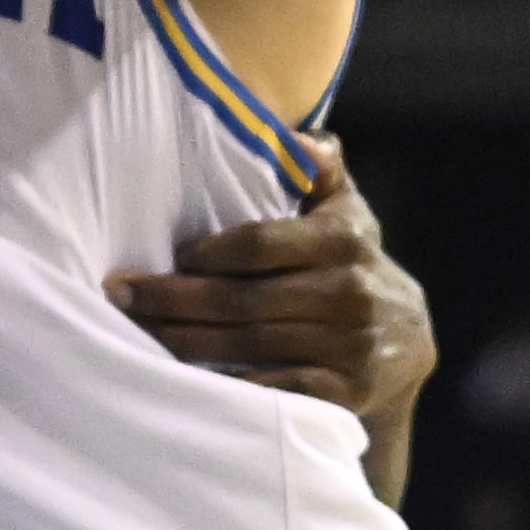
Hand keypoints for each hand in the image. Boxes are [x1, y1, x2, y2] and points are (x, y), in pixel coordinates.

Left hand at [104, 151, 432, 418]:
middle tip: (119, 294)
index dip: (207, 252)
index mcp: (345, 240)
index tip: (168, 255)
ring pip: (247, 346)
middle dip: (173, 299)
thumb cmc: (352, 261)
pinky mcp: (343, 392)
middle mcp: (350, 292)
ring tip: (134, 331)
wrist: (409, 342)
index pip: (259, 243)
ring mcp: (349, 347)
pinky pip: (271, 390)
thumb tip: (295, 137)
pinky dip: (224, 385)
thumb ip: (321, 169)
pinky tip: (181, 377)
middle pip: (242, 300)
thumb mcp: (346, 210)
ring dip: (183, 341)